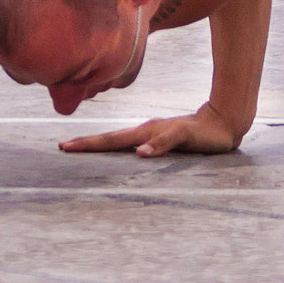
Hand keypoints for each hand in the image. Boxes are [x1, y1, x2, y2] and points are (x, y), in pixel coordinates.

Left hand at [59, 102, 242, 157]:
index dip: (86, 144)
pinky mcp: (182, 132)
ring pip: (134, 136)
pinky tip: (142, 153)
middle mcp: (147, 129)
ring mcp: (163, 129)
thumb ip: (146, 149)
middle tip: (64, 147)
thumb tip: (126, 158)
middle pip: (113, 137)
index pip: (108, 140)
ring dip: (112, 142)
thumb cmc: (188, 136)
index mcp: (141, 133)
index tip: (62, 148)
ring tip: (92, 147)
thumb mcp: (163, 144)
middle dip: (88, 143)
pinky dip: (153, 146)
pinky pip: (167, 140)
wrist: (221, 123)